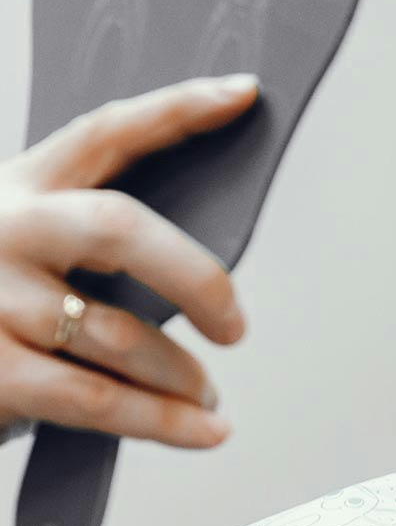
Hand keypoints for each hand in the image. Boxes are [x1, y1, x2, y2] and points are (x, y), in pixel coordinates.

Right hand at [0, 75, 257, 447]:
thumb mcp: (13, 251)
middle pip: (120, 227)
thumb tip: (195, 288)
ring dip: (181, 374)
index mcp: (16, 188)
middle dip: (197, 277)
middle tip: (235, 325)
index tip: (244, 93)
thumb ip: (82, 249)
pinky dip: (161, 422)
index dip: (178, 108)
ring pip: (118, 332)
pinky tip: (203, 432)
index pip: (106, 131)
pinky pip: (95, 399)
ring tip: (208, 396)